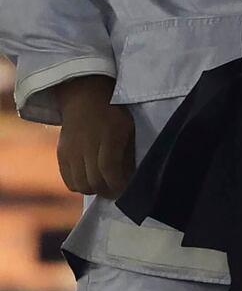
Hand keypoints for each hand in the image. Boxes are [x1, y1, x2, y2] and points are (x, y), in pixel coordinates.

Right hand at [55, 75, 133, 197]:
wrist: (85, 98)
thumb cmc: (114, 113)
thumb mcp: (128, 128)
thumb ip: (128, 153)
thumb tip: (131, 177)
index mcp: (109, 137)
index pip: (109, 169)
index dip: (117, 184)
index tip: (126, 191)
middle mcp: (87, 146)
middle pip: (93, 180)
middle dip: (107, 191)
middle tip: (116, 193)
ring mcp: (71, 151)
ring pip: (79, 184)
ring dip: (93, 190)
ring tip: (103, 187)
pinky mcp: (61, 155)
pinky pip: (68, 180)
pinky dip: (80, 186)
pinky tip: (90, 182)